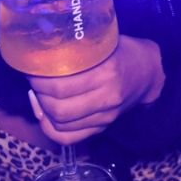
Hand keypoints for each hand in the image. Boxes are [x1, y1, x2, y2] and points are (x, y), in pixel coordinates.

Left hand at [26, 35, 165, 144]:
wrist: (149, 73)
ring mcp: (105, 116)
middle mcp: (106, 98)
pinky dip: (51, 129)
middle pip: (58, 108)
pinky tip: (45, 115)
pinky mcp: (103, 127)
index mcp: (106, 72)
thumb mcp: (102, 42)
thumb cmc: (122, 51)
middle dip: (39, 94)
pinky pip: (69, 138)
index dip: (39, 79)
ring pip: (61, 125)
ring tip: (39, 94)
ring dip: (43, 111)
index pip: (61, 85)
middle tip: (34, 80)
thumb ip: (76, 47)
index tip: (31, 68)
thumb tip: (40, 47)